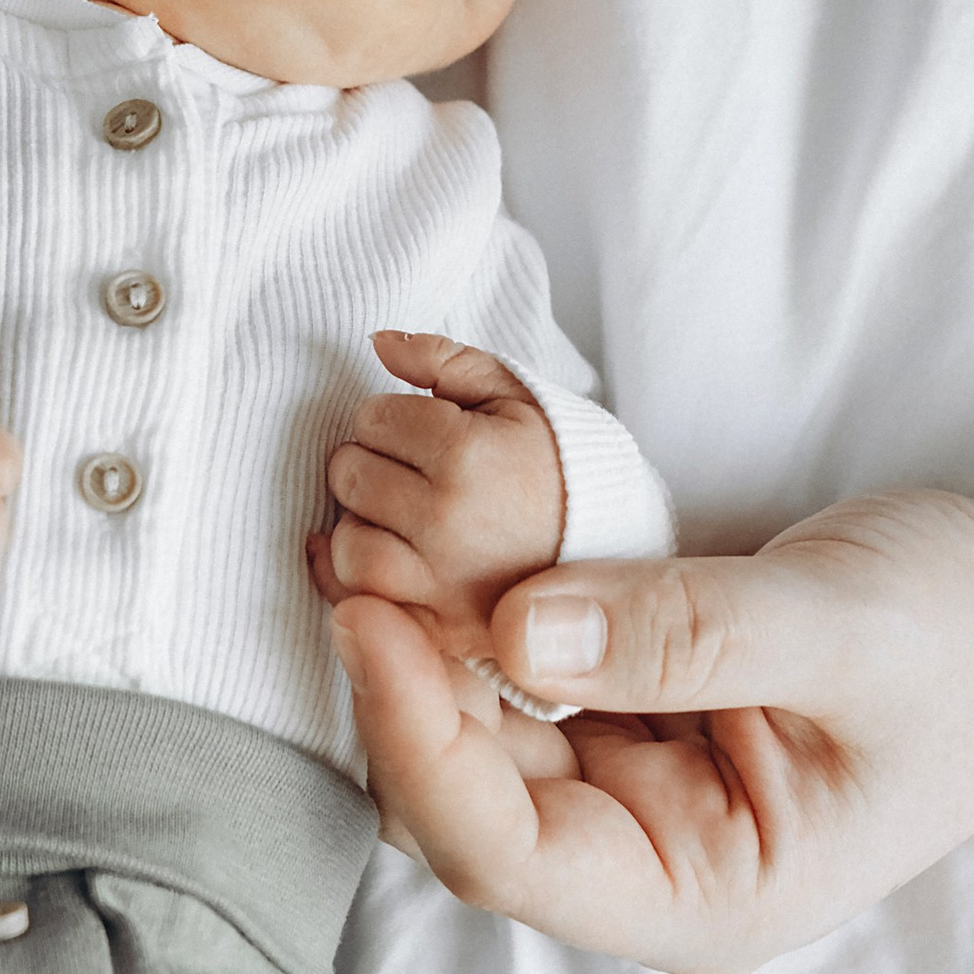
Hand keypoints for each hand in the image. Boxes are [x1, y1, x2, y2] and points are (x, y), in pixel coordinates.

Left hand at [309, 333, 565, 659]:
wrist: (624, 550)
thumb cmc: (567, 466)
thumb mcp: (519, 395)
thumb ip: (443, 360)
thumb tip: (378, 342)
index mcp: (466, 455)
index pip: (372, 418)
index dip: (391, 417)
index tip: (420, 430)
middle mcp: (446, 522)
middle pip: (351, 476)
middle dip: (372, 464)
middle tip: (410, 471)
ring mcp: (442, 583)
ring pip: (349, 544)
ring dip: (365, 525)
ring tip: (402, 517)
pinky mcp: (442, 630)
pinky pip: (364, 604)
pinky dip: (361, 580)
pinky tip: (386, 555)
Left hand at [332, 423, 973, 973]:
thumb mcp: (848, 624)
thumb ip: (690, 634)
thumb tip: (517, 629)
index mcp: (699, 897)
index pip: (505, 852)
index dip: (415, 738)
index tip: (369, 613)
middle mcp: (642, 862)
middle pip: (460, 794)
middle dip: (390, 679)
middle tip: (339, 544)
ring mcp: (627, 791)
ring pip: (467, 729)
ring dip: (406, 634)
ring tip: (345, 524)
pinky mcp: (621, 716)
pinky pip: (504, 671)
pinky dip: (453, 604)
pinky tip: (408, 527)